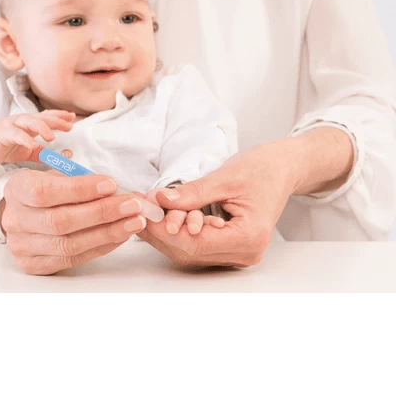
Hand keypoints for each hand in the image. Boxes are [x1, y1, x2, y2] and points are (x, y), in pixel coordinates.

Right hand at [0, 110, 74, 163]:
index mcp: (30, 124)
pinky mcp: (2, 133)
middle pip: (42, 117)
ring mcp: (12, 125)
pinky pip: (15, 134)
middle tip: (69, 126)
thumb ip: (43, 153)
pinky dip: (24, 138)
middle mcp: (23, 121)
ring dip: (41, 127)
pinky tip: (32, 144)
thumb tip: (62, 158)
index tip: (73, 118)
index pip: (47, 116)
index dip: (60, 116)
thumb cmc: (6, 145)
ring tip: (51, 137)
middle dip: (56, 120)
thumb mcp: (28, 151)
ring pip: (29, 121)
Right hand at [1, 169, 146, 274]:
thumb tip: (116, 188)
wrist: (24, 215)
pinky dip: (101, 246)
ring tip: (135, 222)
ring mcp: (22, 246)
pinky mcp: (34, 265)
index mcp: (17, 189)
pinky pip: (73, 259)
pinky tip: (121, 235)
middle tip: (133, 205)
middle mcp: (15, 220)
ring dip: (108, 232)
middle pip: (60, 221)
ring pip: (69, 244)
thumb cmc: (46, 190)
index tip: (111, 184)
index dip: (80, 189)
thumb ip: (78, 178)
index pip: (46, 191)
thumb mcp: (54, 174)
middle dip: (102, 212)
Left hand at [138, 140, 297, 266]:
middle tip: (140, 209)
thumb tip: (161, 200)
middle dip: (161, 231)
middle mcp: (245, 253)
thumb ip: (193, 193)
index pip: (196, 243)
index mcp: (249, 238)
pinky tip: (164, 216)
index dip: (165, 229)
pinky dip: (178, 232)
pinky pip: (198, 245)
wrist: (282, 169)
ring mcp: (238, 253)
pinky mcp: (230, 247)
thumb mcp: (224, 178)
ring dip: (167, 232)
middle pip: (190, 252)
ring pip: (190, 251)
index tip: (143, 211)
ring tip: (149, 210)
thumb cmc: (261, 170)